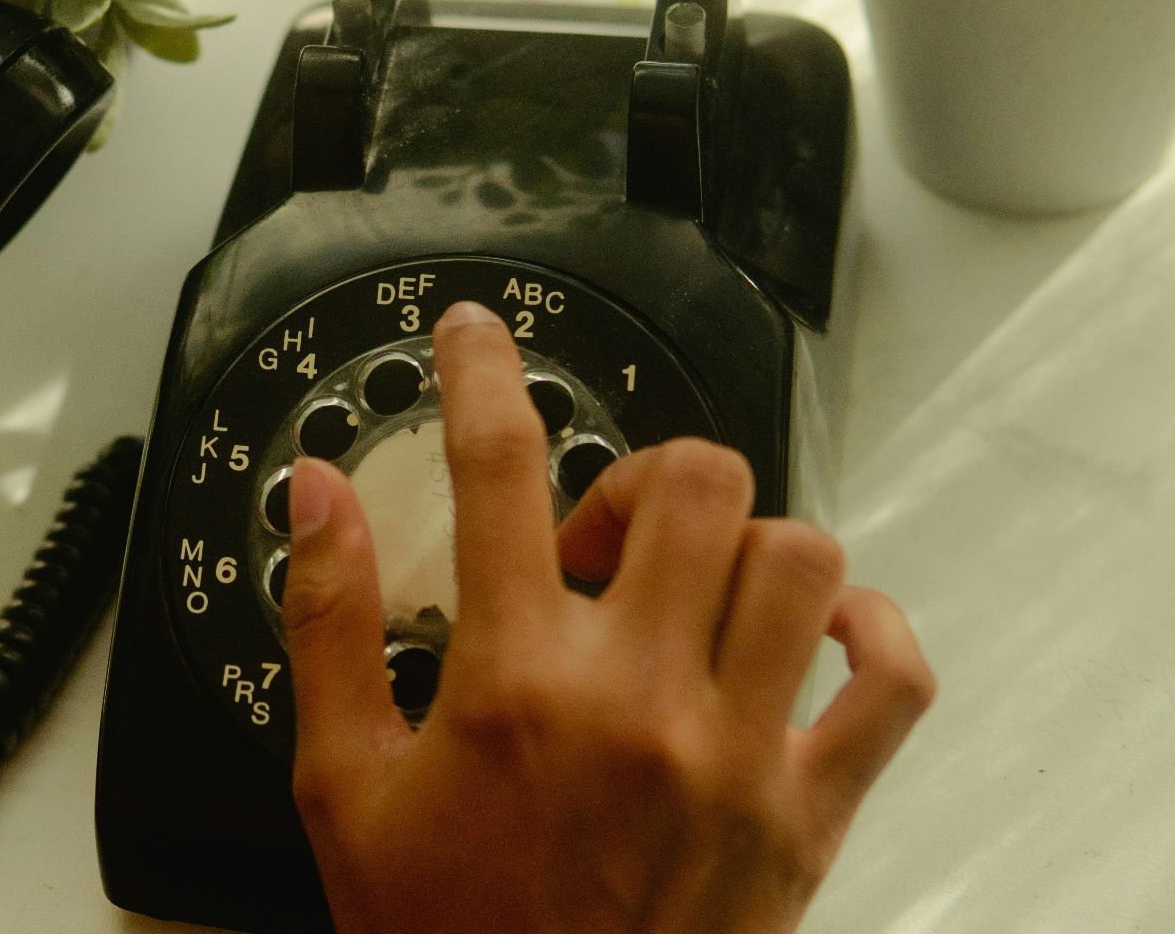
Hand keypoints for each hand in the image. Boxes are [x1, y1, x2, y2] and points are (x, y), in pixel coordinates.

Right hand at [282, 301, 934, 933]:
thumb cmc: (440, 931)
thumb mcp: (341, 779)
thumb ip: (327, 619)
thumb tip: (314, 493)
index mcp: (513, 684)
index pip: (497, 468)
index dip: (483, 370)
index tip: (476, 333)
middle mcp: (638, 702)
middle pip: (692, 483)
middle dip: (638, 480)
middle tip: (593, 540)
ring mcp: (738, 755)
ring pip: (800, 556)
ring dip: (740, 542)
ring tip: (687, 591)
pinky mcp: (808, 814)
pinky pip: (893, 682)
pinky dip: (868, 630)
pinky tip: (809, 634)